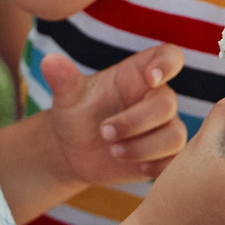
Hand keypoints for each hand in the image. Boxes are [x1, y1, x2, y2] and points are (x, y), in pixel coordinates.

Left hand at [42, 44, 188, 182]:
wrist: (73, 150)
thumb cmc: (76, 115)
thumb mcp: (68, 97)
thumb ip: (64, 79)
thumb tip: (49, 61)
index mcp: (138, 75)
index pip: (169, 57)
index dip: (167, 64)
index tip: (150, 78)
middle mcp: (156, 98)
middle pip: (167, 104)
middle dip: (135, 121)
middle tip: (104, 132)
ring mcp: (163, 127)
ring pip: (174, 135)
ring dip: (144, 147)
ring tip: (113, 151)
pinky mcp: (164, 156)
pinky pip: (176, 161)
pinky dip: (158, 166)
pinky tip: (136, 167)